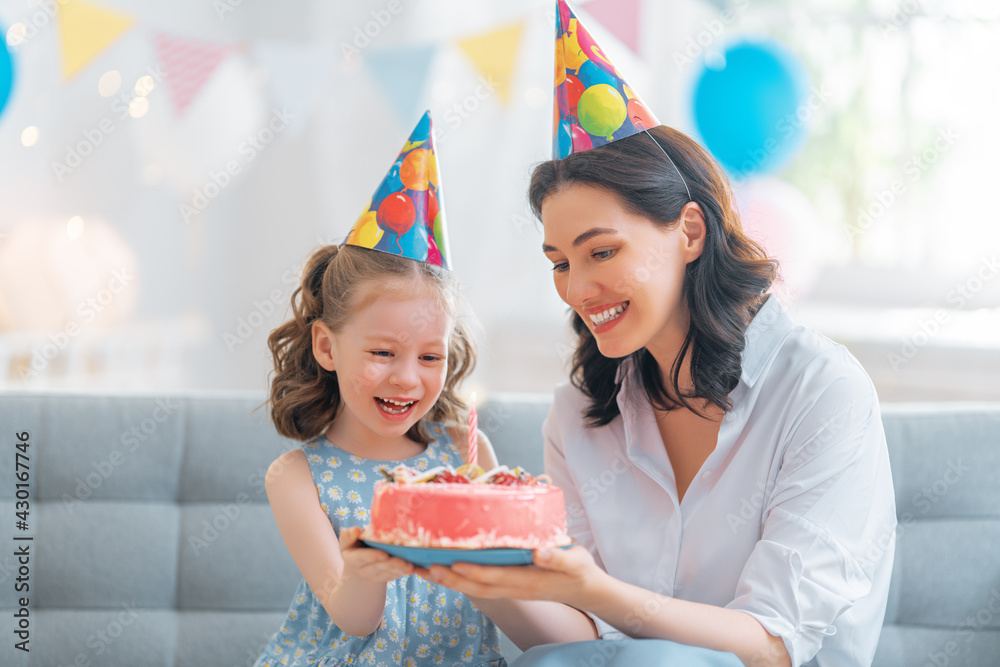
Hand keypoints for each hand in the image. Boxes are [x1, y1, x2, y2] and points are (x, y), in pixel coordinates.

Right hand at [339, 527, 414, 583]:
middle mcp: (361, 569)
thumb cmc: (354, 542)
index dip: (372, 556)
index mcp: (351, 558)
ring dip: (399, 570)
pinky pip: (392, 576)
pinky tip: (411, 569)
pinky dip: (402, 572)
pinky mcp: (382, 577)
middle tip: (404, 561)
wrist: (357, 558)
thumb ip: (349, 535)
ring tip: (410, 566)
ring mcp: (372, 575)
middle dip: (391, 564)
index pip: (361, 558)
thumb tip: (355, 530)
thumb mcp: (348, 538)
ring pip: (386, 573)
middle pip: (377, 567)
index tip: (384, 554)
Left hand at [417, 545, 605, 607]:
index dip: (473, 571)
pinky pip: (480, 586)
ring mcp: (510, 590)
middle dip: (450, 578)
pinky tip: (445, 571)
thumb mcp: (576, 561)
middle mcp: (514, 588)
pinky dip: (460, 580)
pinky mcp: (509, 587)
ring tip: (424, 570)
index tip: (452, 562)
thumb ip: (559, 557)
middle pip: (477, 587)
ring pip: (475, 589)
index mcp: (528, 581)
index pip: (494, 577)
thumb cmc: (580, 570)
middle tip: (424, 567)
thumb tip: (540, 552)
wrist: (586, 589)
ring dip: (449, 581)